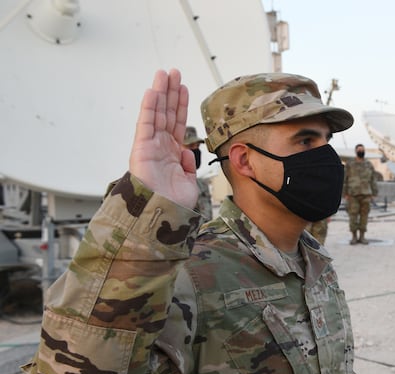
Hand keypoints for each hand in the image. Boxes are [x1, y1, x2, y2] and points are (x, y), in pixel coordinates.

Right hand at [130, 69, 197, 208]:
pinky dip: (148, 107)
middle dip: (170, 92)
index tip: (183, 87)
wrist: (163, 215)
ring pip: (155, 113)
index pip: (177, 122)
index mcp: (171, 153)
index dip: (180, 104)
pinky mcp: (141, 148)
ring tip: (164, 73)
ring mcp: (150, 146)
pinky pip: (145, 123)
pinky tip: (152, 91)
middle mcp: (160, 146)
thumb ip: (188, 164)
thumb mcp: (189, 182)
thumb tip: (187, 152)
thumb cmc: (174, 204)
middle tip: (174, 71)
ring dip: (160, 92)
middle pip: (166, 112)